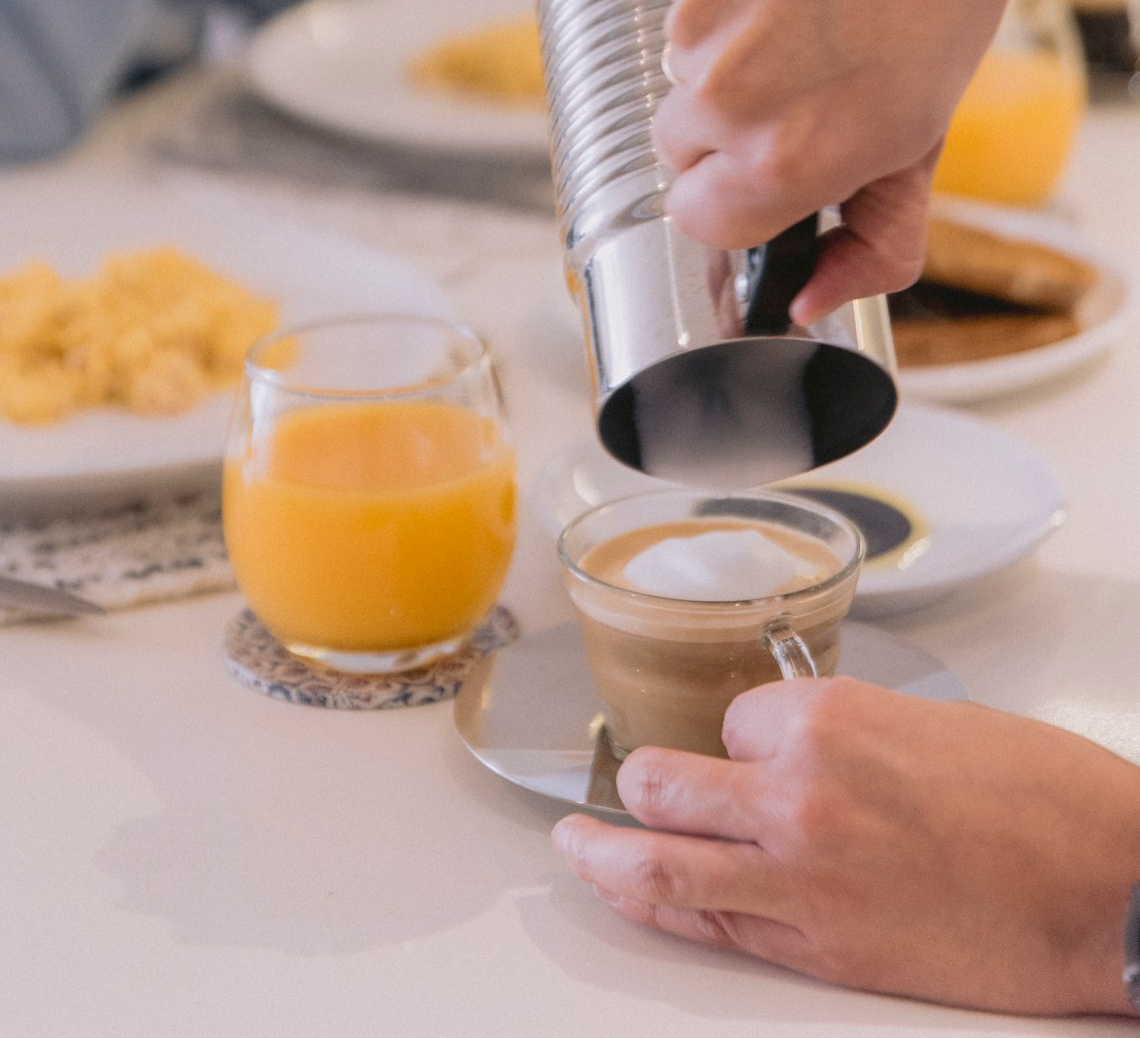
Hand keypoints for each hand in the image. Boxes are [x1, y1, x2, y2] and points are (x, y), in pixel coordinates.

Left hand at [553, 678, 1139, 1016]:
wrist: (1108, 888)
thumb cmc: (1042, 801)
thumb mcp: (930, 722)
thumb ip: (847, 731)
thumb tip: (796, 747)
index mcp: (830, 715)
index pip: (733, 719)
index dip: (744, 738)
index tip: (757, 750)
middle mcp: (799, 789)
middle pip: (666, 778)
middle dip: (650, 780)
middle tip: (639, 785)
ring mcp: (800, 874)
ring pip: (660, 857)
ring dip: (605, 849)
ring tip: (574, 840)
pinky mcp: (818, 946)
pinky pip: (707, 924)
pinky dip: (654, 903)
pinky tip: (624, 889)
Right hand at [653, 0, 994, 320]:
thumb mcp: (925, 141)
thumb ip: (874, 240)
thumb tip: (811, 302)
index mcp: (784, 161)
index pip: (697, 221)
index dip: (737, 197)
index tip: (771, 167)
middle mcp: (724, 101)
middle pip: (679, 146)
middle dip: (728, 126)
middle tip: (803, 77)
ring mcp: (692, 27)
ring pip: (680, 69)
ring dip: (727, 54)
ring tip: (804, 8)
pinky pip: (679, 1)